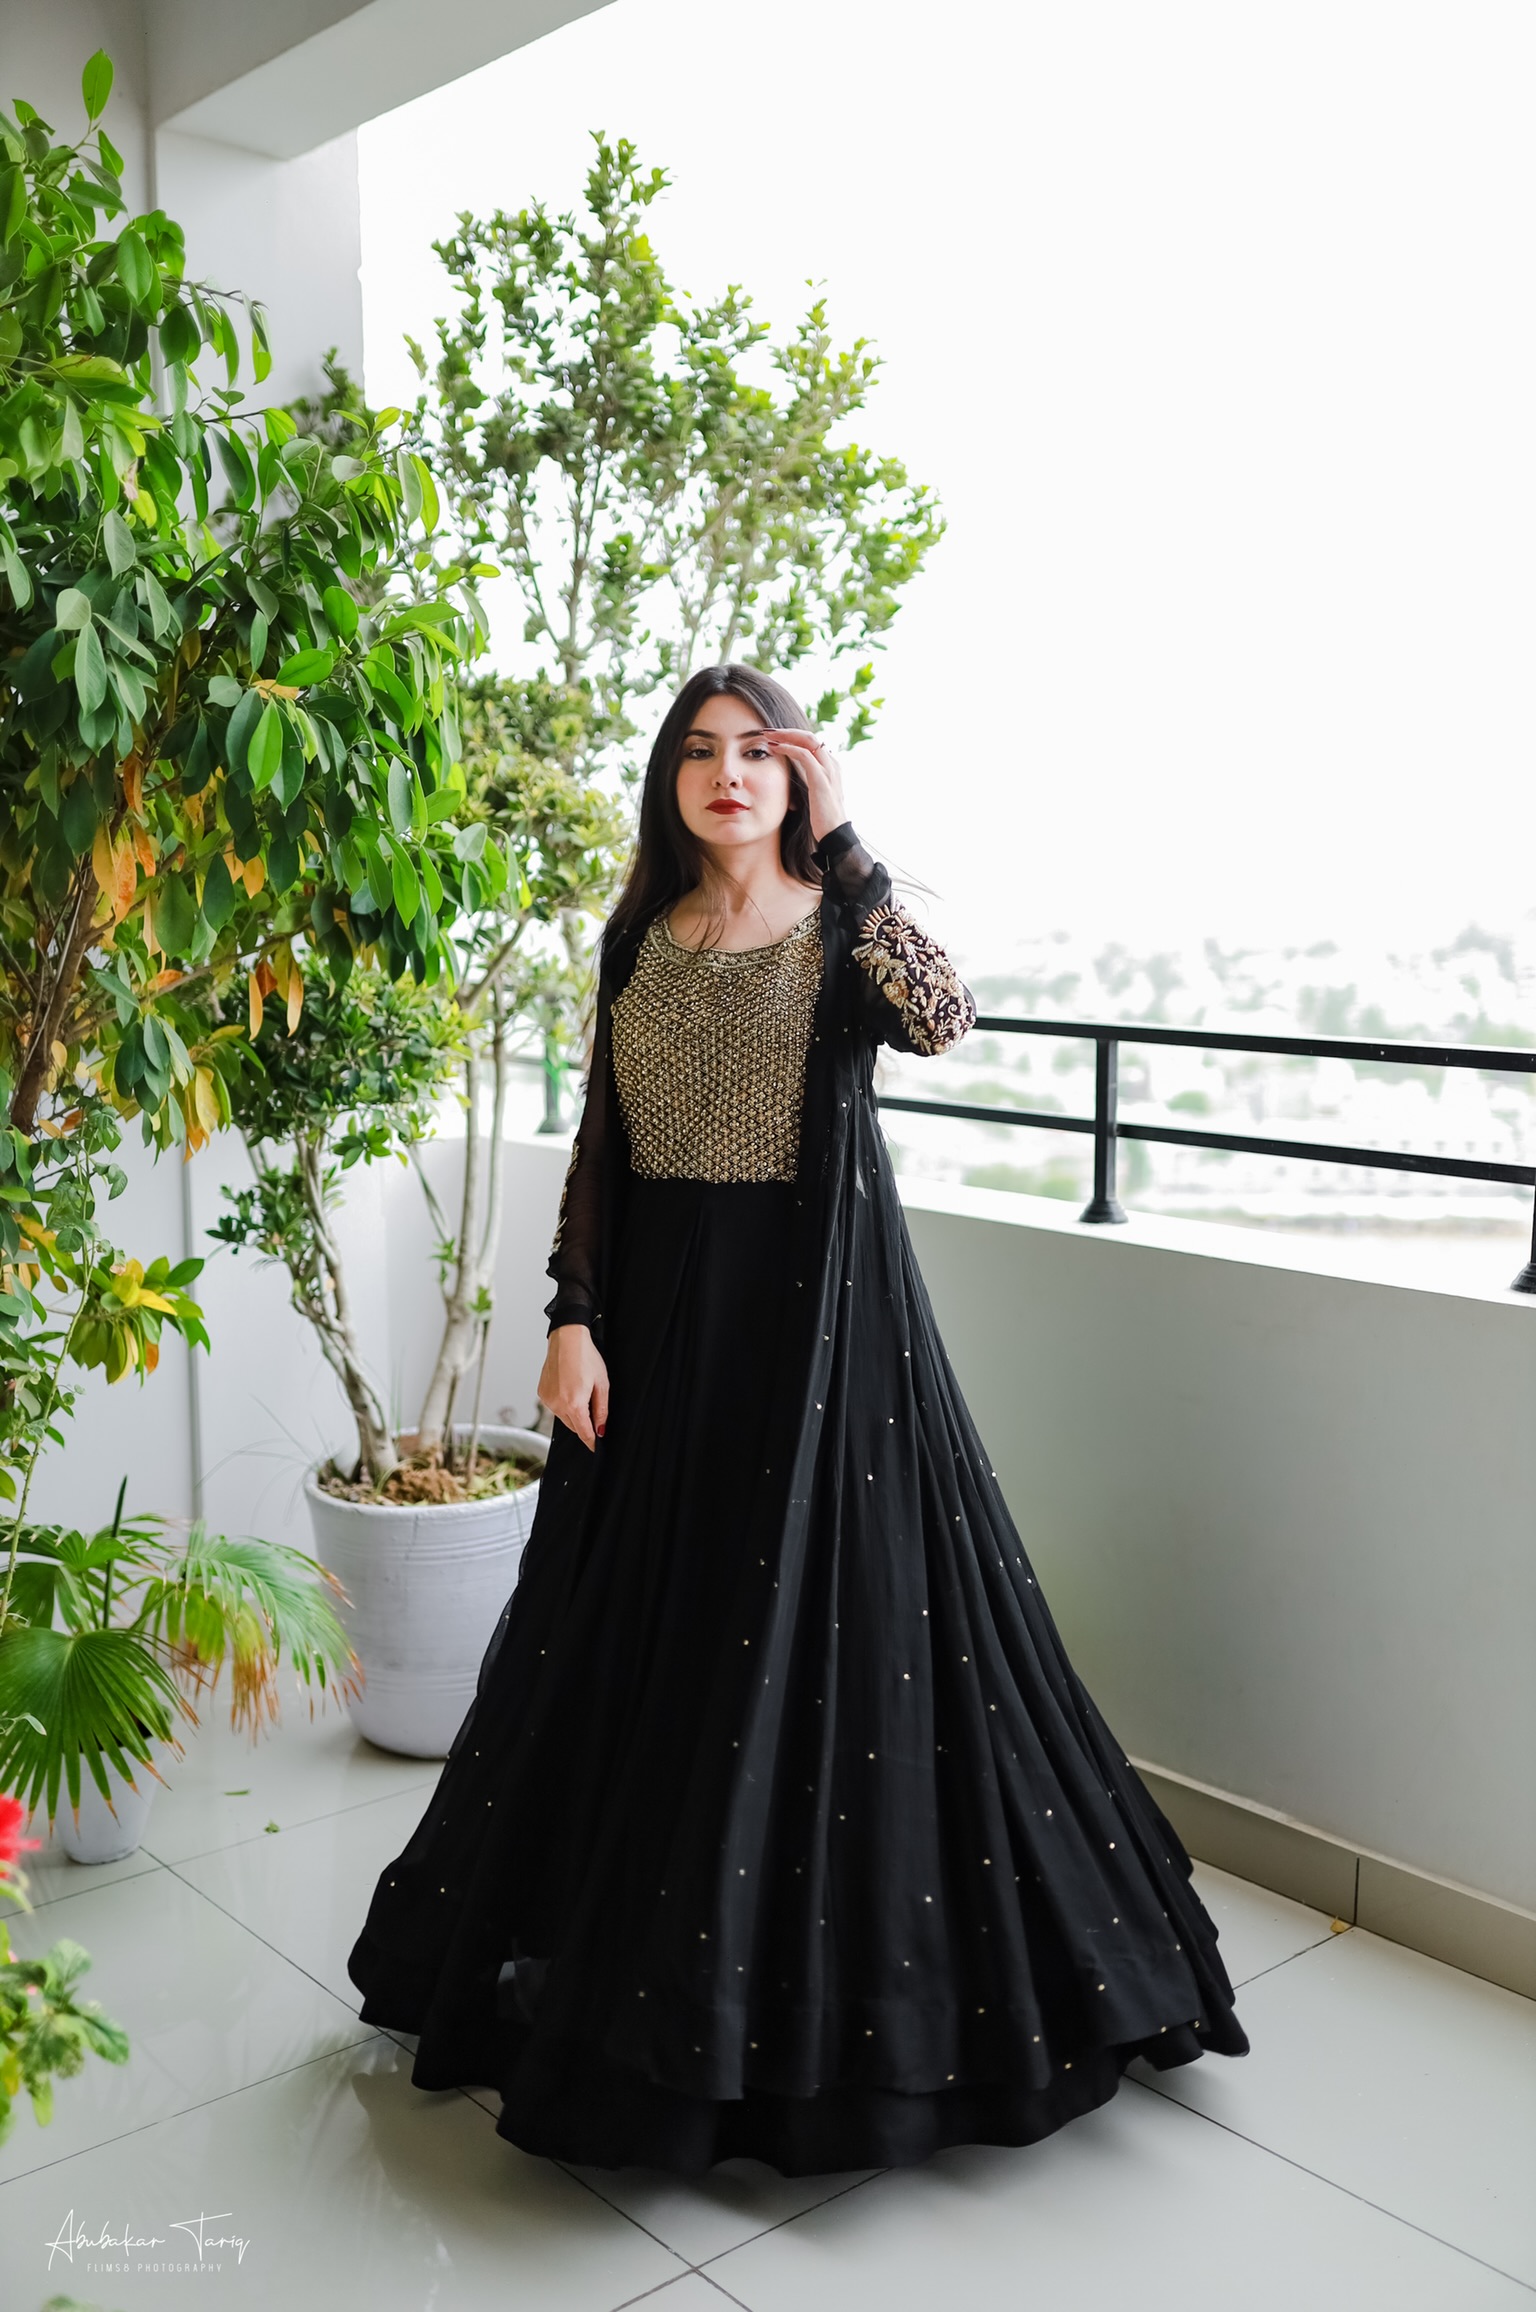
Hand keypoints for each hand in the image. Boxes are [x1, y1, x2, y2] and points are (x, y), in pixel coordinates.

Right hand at [537, 1323, 609, 1450]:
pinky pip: (555, 1406)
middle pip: (573, 1426)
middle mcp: (557, 1405)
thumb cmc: (586, 1358)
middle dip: (584, 1423)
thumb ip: (601, 1410)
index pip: (584, 1432)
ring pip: (563, 1416)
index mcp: (574, 1404)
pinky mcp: (541, 1393)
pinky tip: (569, 1387)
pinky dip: (563, 1403)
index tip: (595, 1448)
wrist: (566, 1339)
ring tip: (580, 1391)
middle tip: (593, 1408)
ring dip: (573, 1412)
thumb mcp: (602, 1384)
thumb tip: (600, 1429)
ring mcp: (547, 1399)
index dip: (591, 1441)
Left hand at [759, 728, 846, 846]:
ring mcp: (829, 770)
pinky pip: (805, 754)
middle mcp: (832, 764)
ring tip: (768, 735)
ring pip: (807, 739)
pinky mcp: (822, 779)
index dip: (792, 736)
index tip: (772, 737)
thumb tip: (791, 776)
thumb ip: (807, 781)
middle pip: (809, 736)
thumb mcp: (813, 795)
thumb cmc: (822, 819)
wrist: (834, 836)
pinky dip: (788, 748)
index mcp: (831, 767)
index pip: (811, 742)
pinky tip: (775, 748)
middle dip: (787, 731)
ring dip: (785, 735)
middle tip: (767, 731)